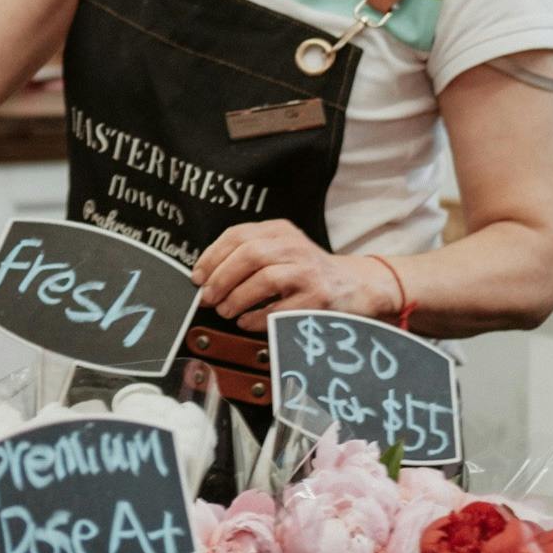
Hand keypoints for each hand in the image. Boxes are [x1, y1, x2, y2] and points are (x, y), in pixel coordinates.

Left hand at [192, 219, 382, 330]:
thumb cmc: (306, 272)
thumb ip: (247, 255)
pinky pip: (280, 308)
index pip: (238, 235)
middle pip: (249, 255)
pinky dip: (256, 317)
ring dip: (236, 298)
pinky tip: (245, 322)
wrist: (355, 286)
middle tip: (207, 297)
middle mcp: (295, 246)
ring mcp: (309, 272)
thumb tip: (204, 276)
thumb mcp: (280, 251)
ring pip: (264, 279)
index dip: (212, 256)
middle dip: (221, 278)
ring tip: (225, 310)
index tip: (197, 276)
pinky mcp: (318, 298)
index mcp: (280, 230)